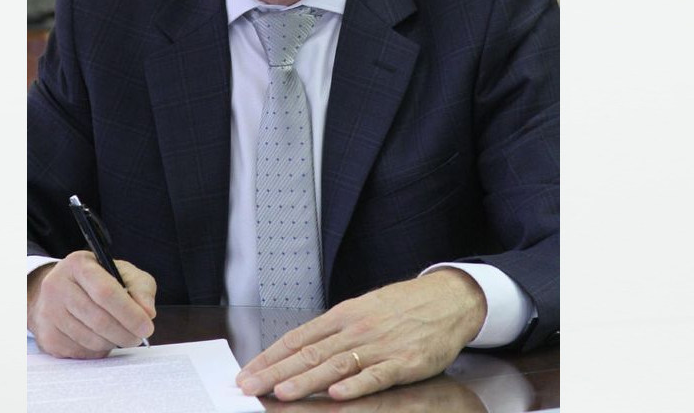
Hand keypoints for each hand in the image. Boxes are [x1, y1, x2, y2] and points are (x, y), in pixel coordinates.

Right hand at [26, 251, 156, 357]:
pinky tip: (103, 338)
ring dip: (114, 343)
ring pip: (90, 339)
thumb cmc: (99, 281)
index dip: (129, 313)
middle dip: (125, 333)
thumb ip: (141, 289)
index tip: (147, 326)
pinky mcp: (48, 336)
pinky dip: (99, 350)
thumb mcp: (123, 274)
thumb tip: (148, 313)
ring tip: (123, 336)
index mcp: (78, 264)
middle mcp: (57, 286)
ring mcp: (48, 313)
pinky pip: (81, 352)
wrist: (61, 291)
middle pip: (98, 319)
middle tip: (139, 337)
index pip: (105, 292)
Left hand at [236, 269, 485, 400]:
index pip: (297, 339)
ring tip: (282, 392)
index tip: (246, 373)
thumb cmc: (401, 306)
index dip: (269, 357)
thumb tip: (296, 350)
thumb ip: (331, 331)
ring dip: (307, 380)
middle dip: (276, 373)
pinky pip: (376, 375)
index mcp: (342, 316)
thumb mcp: (361, 309)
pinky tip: (338, 394)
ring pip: (336, 365)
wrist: (448, 298)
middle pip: (309, 354)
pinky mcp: (405, 362)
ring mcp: (379, 346)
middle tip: (249, 387)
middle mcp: (355, 329)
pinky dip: (356, 385)